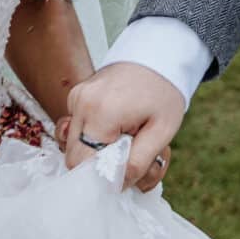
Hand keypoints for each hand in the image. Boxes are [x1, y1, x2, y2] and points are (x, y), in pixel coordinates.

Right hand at [61, 61, 185, 191]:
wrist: (159, 53)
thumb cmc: (164, 91)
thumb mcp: (162, 132)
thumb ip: (138, 163)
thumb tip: (116, 185)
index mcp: (100, 112)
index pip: (81, 164)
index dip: (100, 178)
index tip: (125, 176)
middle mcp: (81, 103)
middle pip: (75, 157)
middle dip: (102, 167)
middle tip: (132, 156)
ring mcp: (76, 97)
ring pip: (76, 145)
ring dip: (100, 153)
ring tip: (129, 140)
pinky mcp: (77, 96)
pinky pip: (79, 130)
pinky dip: (96, 137)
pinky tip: (119, 129)